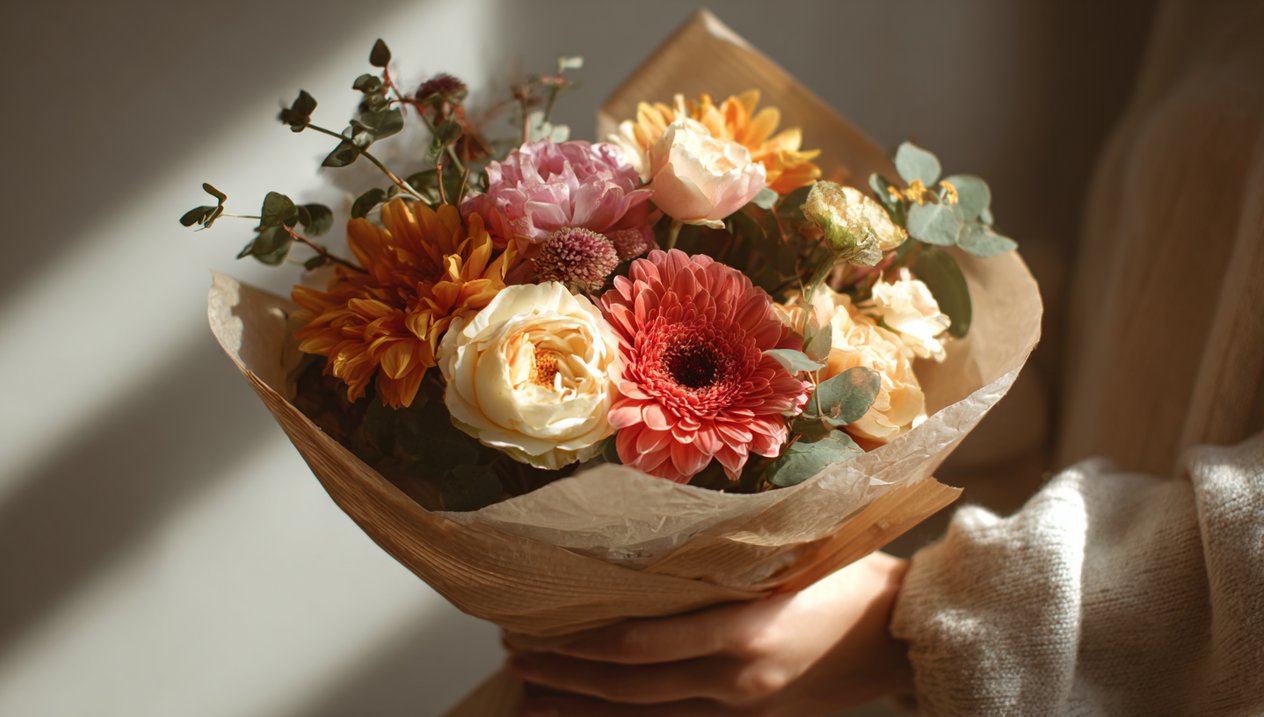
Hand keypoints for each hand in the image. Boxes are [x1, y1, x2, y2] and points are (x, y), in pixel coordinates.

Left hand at [505, 551, 912, 716]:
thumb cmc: (851, 580)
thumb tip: (647, 543)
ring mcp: (742, 711)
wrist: (907, 637)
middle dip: (562, 678)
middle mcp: (733, 682)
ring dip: (584, 711)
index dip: (573, 646)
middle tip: (512, 659)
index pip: (634, 648)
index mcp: (741, 634)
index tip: (528, 631)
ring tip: (530, 701)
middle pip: (627, 689)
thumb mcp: (788, 558)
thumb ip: (723, 562)